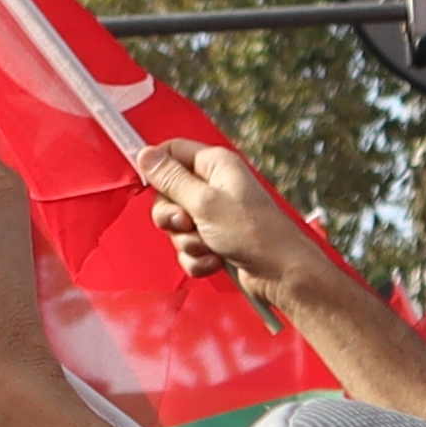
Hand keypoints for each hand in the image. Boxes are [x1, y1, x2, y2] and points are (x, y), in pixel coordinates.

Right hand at [136, 140, 332, 300]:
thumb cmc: (253, 233)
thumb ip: (171, 180)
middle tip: (188, 223)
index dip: (155, 168)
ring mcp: (213, 215)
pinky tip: (215, 261)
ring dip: (187, 242)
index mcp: (214, 165)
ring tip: (210, 246)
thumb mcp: (205, 203)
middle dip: (172, 217)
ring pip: (175, 226)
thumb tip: (143, 154)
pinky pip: (187, 248)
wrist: (282, 275)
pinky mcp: (214, 241)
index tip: (145, 186)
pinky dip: (197, 259)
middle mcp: (213, 186)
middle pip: (167, 194)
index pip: (171, 152)